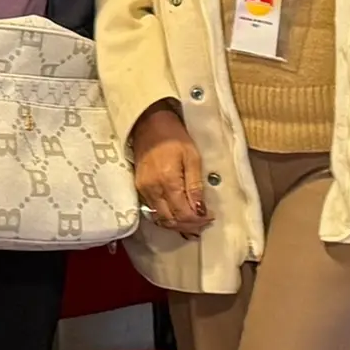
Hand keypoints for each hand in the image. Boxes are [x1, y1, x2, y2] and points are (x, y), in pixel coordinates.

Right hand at [128, 105, 210, 235]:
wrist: (148, 123)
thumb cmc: (174, 136)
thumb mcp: (192, 157)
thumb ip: (195, 186)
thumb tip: (200, 210)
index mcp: (168, 181)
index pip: (183, 213)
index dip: (198, 220)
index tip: (210, 217)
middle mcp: (153, 190)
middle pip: (170, 220)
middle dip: (188, 226)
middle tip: (202, 223)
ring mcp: (143, 190)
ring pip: (161, 218)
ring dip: (177, 224)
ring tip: (192, 222)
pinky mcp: (139, 188)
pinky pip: (153, 210)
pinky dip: (166, 216)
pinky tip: (177, 213)